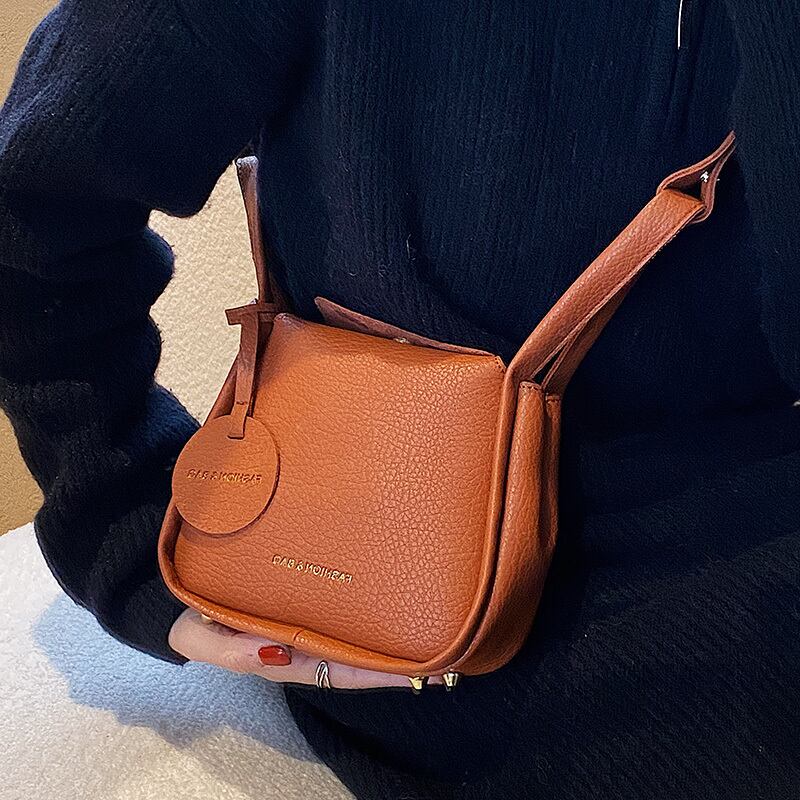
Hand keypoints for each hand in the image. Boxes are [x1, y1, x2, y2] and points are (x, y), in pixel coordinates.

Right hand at [168, 608, 443, 689]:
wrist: (179, 597)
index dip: (379, 674)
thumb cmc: (192, 620)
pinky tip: (387, 604)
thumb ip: (232, 651)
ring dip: (387, 639)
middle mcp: (301, 644)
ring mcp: (303, 623)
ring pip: (352, 635)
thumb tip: (274, 653)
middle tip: (444, 656)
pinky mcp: (300, 601)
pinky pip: (337, 610)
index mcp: (283, 657)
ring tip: (429, 633)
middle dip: (397, 662)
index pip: (341, 669)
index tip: (419, 673)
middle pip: (357, 658)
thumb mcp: (200, 640)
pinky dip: (364, 614)